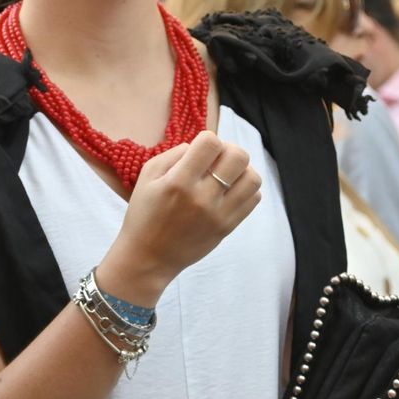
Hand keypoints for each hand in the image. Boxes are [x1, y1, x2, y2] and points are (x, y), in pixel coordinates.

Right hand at [101, 131, 262, 304]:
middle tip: (216, 160)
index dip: (207, 140)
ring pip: (252, 178)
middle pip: (239, 156)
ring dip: (241, 170)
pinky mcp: (228, 227)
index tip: (199, 151)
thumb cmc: (144, 215)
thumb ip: (173, 155)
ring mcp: (219, 214)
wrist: (149, 258)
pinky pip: (254, 198)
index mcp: (178, 182)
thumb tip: (198, 145)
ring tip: (226, 176)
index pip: (211, 143)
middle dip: (228, 150)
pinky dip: (245, 189)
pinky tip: (229, 191)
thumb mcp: (147, 177)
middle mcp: (202, 197)